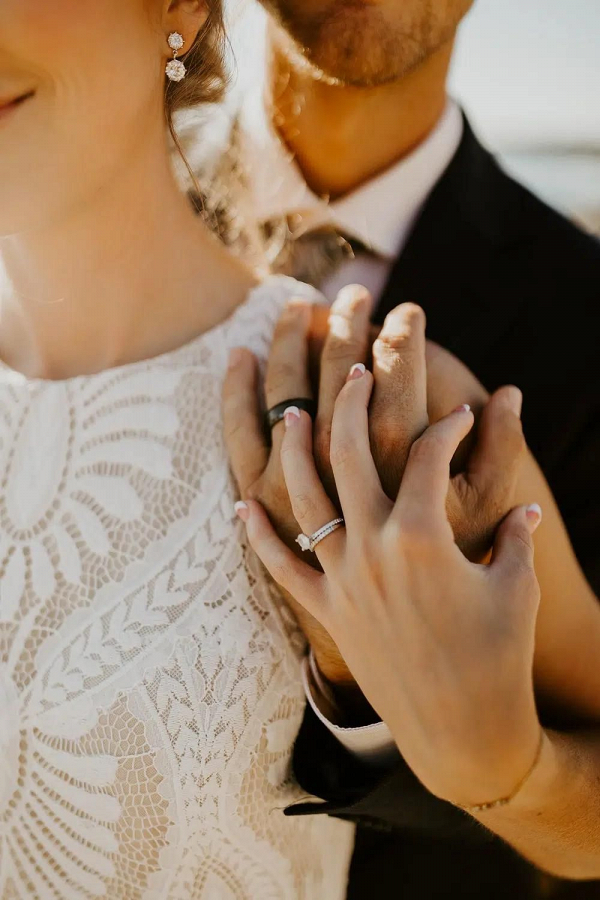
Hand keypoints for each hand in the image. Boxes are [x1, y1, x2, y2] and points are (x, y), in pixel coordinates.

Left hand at [237, 368, 543, 808]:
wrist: (462, 731)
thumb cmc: (499, 656)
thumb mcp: (517, 585)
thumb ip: (515, 534)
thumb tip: (526, 504)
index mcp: (424, 537)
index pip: (431, 456)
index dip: (450, 427)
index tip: (460, 414)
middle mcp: (373, 549)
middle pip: (352, 455)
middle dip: (353, 403)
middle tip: (354, 366)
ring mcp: (342, 579)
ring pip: (306, 498)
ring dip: (295, 449)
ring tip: (288, 409)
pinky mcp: (326, 610)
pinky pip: (281, 567)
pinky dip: (258, 536)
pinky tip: (238, 507)